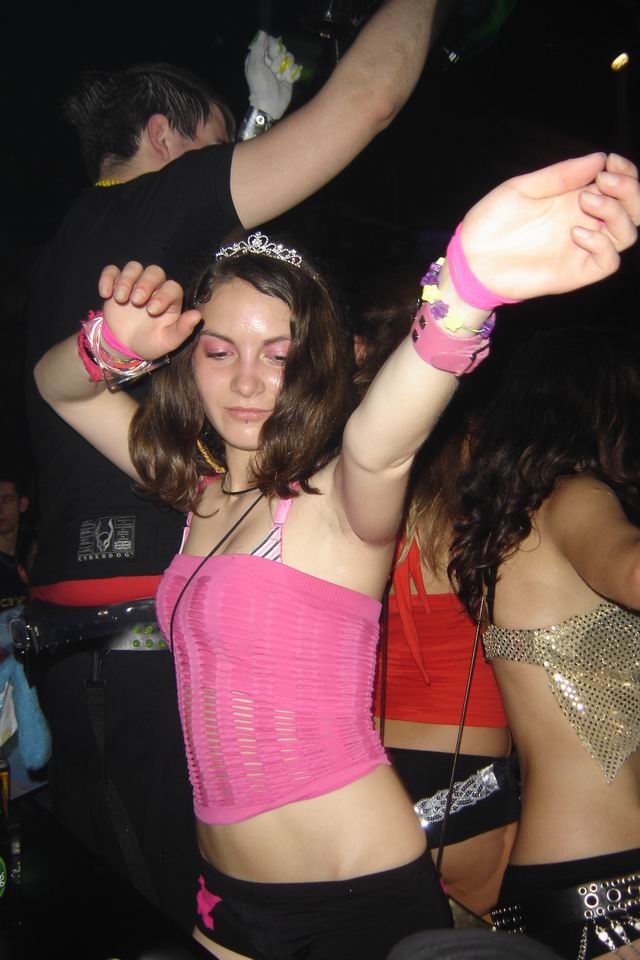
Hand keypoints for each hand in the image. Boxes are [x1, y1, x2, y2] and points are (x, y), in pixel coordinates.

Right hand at [98, 262, 200, 360]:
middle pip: (154, 271)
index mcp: (170, 299)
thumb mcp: (167, 341)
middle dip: (145, 284)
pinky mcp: (116, 284)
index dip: (163, 295)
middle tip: (136, 301)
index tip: (152, 310)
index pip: (172, 287)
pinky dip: (107, 278)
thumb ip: (182, 329)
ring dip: (126, 280)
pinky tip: (106, 294)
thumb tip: (197, 316)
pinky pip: (112, 271)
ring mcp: (135, 283)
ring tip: (120, 298)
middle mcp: (155, 287)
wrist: (126, 346)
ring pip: (134, 267)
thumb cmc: (151, 342)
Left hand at [245, 30, 300, 119]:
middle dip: (279, 59)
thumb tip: (263, 33)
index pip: (269, 40)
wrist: (270, 104)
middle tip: (274, 70)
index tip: (270, 56)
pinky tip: (287, 81)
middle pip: (281, 47)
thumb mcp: (256, 65)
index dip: (272, 46)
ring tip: (280, 78)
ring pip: (290, 57)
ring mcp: (280, 67)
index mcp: (259, 56)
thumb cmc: (260, 85)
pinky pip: (295, 67)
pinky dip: (292, 74)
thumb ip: (258, 48)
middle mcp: (269, 60)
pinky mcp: (288, 75)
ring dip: (285, 68)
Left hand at [459, 153, 638, 300]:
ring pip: (627, 234)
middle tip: (606, 180)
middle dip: (631, 190)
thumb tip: (599, 158)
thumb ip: (560, 176)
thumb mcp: (522, 189)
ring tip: (587, 201)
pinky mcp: (575, 273)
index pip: (619, 186)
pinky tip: (578, 232)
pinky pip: (608, 262)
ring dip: (617, 212)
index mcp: (575, 199)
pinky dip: (603, 244)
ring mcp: (582, 249)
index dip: (626, 172)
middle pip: (633, 209)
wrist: (470, 259)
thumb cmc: (491, 222)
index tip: (611, 162)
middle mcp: (585, 222)